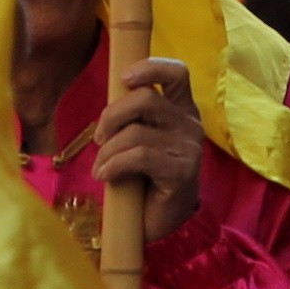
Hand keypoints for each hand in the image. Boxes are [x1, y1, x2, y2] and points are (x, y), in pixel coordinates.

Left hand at [91, 60, 206, 220]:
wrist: (160, 221)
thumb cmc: (145, 176)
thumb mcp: (139, 139)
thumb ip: (132, 117)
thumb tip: (108, 105)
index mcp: (182, 109)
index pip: (177, 73)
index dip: (150, 67)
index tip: (124, 78)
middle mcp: (190, 124)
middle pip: (146, 99)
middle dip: (112, 115)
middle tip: (99, 137)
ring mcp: (188, 148)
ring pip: (136, 132)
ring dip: (107, 150)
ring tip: (100, 166)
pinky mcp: (181, 172)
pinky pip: (138, 157)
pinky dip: (113, 165)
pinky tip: (104, 176)